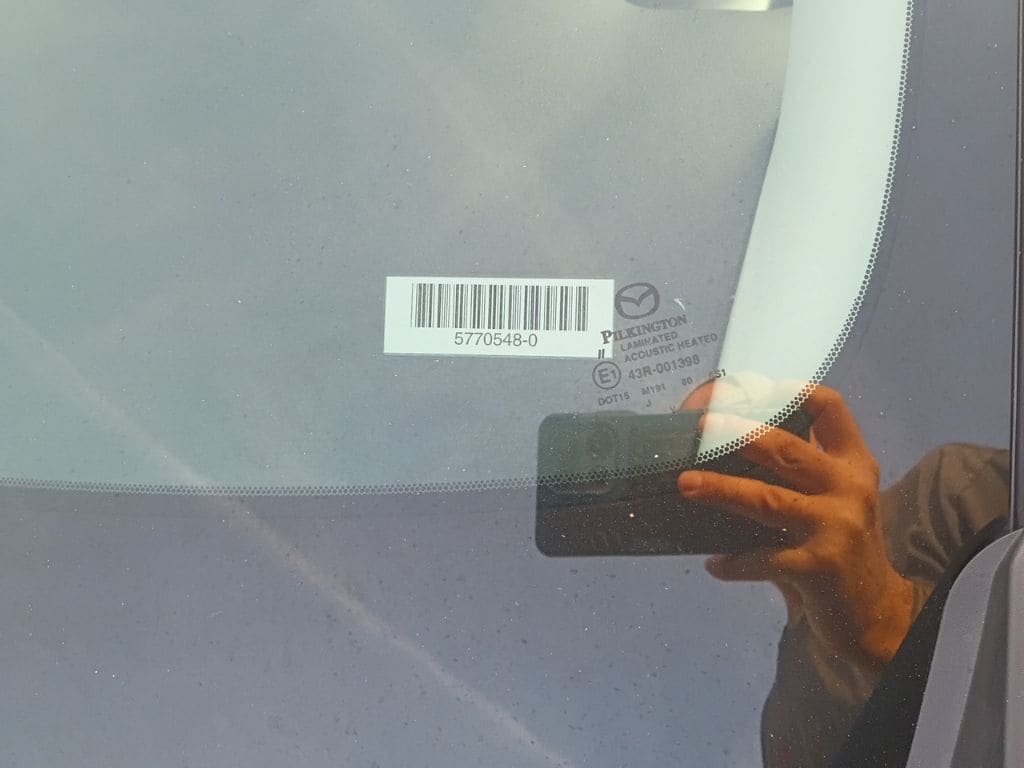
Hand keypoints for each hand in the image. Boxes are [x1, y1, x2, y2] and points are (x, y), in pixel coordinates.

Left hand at [677, 384, 914, 669]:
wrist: (877, 614)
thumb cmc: (841, 548)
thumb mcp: (833, 501)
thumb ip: (797, 473)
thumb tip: (724, 441)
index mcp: (852, 464)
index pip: (831, 410)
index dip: (793, 391)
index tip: (752, 386)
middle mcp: (848, 488)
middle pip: (787, 449)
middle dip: (739, 433)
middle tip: (700, 424)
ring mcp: (835, 527)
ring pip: (766, 499)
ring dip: (720, 489)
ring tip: (685, 483)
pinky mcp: (818, 567)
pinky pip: (763, 558)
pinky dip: (733, 562)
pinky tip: (714, 564)